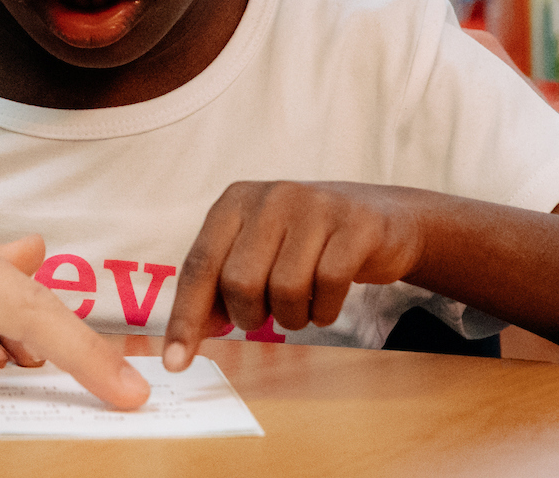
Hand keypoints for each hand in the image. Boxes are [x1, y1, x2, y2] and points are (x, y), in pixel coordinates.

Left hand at [162, 180, 427, 370]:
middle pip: (239, 281)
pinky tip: (327, 303)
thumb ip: (219, 287)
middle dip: (251, 315)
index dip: (186, 317)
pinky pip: (329, 285)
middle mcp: (270, 197)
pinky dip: (326, 310)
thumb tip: (184, 339)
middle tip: (268, 314)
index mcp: (234, 202)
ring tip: (301, 306)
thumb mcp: (258, 252)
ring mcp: (314, 207)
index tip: (176, 362)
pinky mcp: (355, 226)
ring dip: (293, 316)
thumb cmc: (307, 244)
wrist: (383, 219)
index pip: (199, 264)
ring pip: (285, 288)